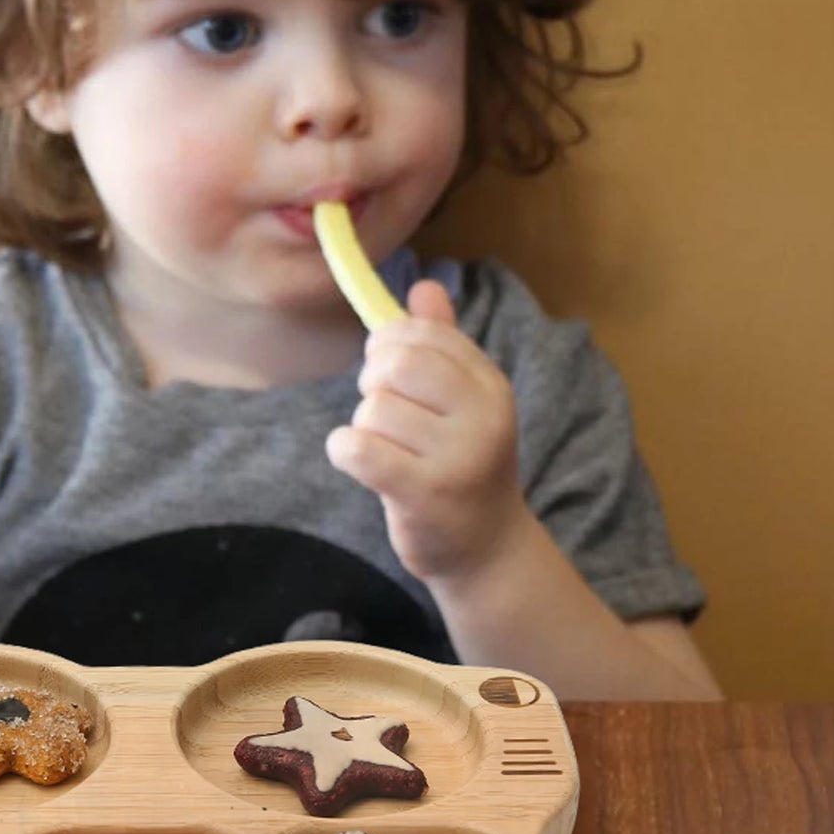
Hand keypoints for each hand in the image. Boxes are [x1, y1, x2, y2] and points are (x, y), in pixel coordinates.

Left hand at [325, 279, 525, 581]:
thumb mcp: (462, 401)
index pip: (423, 333)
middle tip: (384, 415)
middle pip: (395, 362)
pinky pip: (357, 448)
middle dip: (372, 383)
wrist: (485, 548)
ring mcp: (458, 456)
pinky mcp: (425, 494)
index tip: (391, 373)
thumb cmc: (460, 464)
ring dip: (363, 427)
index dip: (389, 344)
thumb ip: (442, 343)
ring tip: (386, 452)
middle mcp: (483, 416)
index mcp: (490, 385)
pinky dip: (344, 450)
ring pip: (372, 409)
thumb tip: (423, 285)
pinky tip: (357, 462)